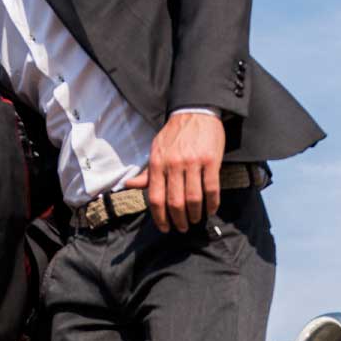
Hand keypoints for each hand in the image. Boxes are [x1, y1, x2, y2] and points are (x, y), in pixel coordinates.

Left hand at [126, 112, 224, 231]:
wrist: (195, 112)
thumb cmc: (174, 134)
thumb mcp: (156, 150)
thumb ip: (146, 172)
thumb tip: (129, 185)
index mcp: (157, 163)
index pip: (155, 198)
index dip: (160, 217)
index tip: (165, 228)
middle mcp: (173, 164)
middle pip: (175, 202)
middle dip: (179, 220)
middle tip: (183, 227)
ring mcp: (193, 163)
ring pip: (193, 198)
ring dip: (195, 214)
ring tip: (196, 220)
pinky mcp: (211, 161)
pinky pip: (211, 189)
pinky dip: (212, 203)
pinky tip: (211, 210)